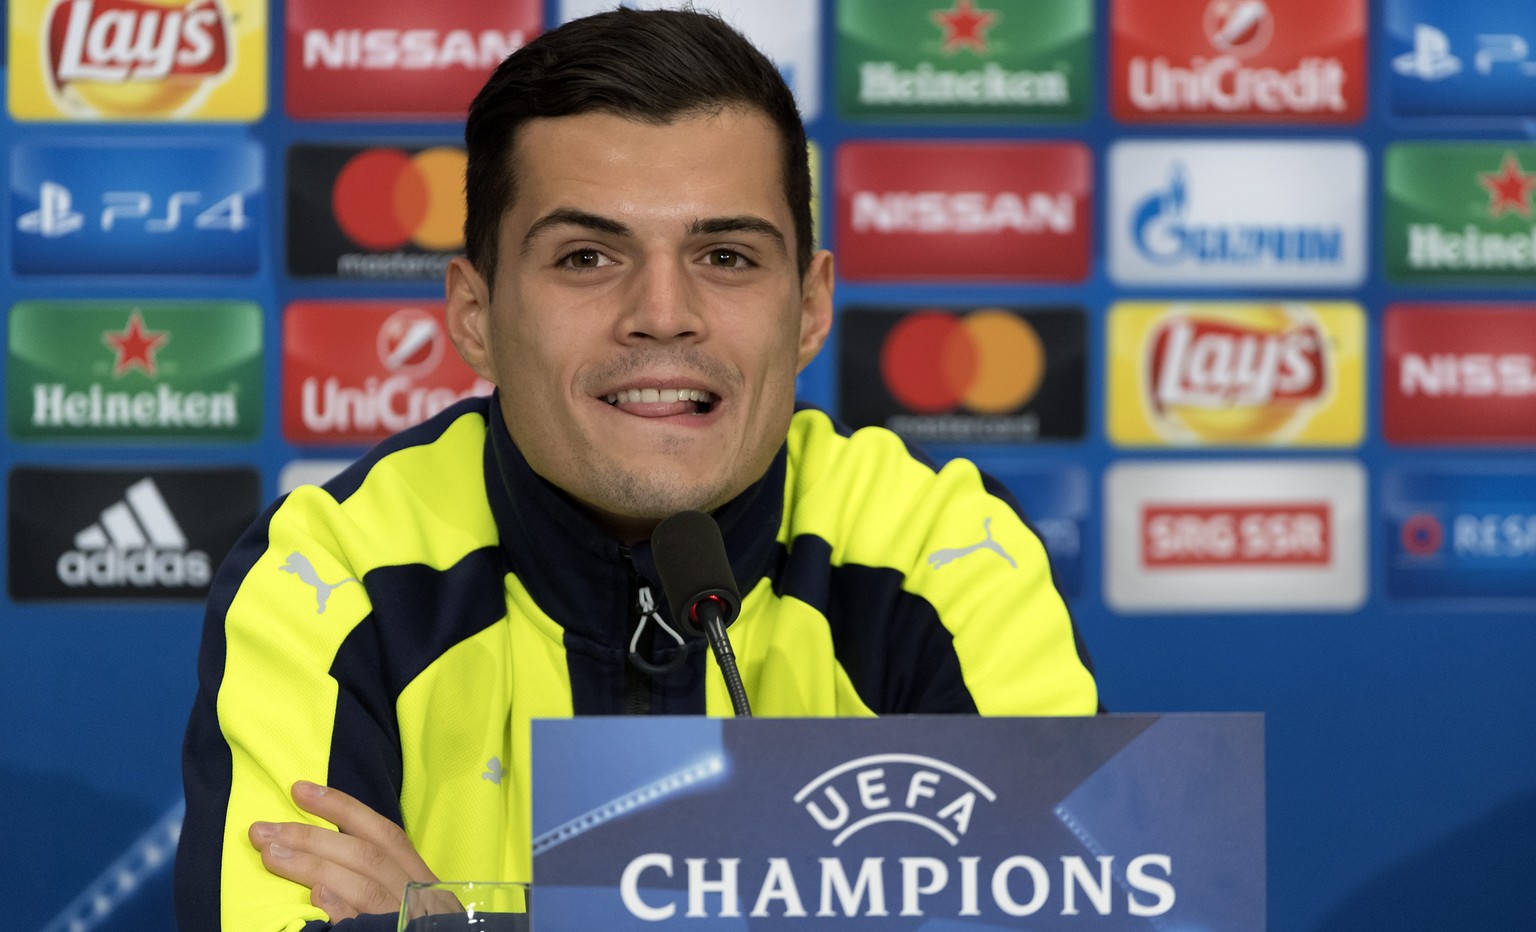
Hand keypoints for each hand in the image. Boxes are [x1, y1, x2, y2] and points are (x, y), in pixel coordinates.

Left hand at [249, 780, 438, 920]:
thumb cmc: (421, 930)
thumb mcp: (410, 902)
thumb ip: (377, 880)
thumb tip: (325, 869)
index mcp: (419, 878)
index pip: (381, 832)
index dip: (341, 807)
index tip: (300, 789)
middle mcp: (416, 893)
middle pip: (365, 855)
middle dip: (312, 836)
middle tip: (262, 829)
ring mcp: (405, 918)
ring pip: (363, 884)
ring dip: (313, 865)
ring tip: (271, 853)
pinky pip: (364, 924)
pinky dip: (343, 907)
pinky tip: (316, 895)